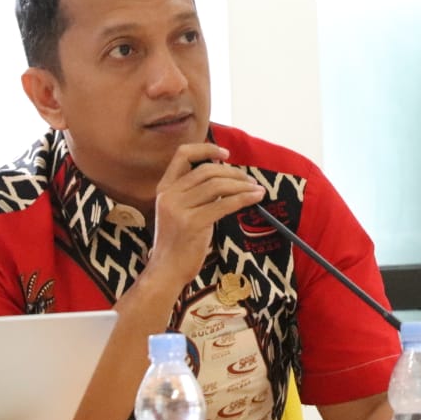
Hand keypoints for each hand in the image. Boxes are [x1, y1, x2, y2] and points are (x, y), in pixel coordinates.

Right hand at [144, 143, 264, 290]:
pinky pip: (224, 204)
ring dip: (242, 185)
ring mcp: (179, 209)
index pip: (183, 154)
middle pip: (207, 170)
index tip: (226, 154)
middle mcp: (169, 195)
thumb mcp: (179, 211)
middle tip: (250, 180)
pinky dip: (244, 199)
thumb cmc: (178, 242)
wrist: (166, 271)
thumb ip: (194, 193)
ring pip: (217, 185)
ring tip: (256, 189)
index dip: (206, 148)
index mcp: (164, 188)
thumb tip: (225, 177)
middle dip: (233, 173)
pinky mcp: (192, 223)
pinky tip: (256, 198)